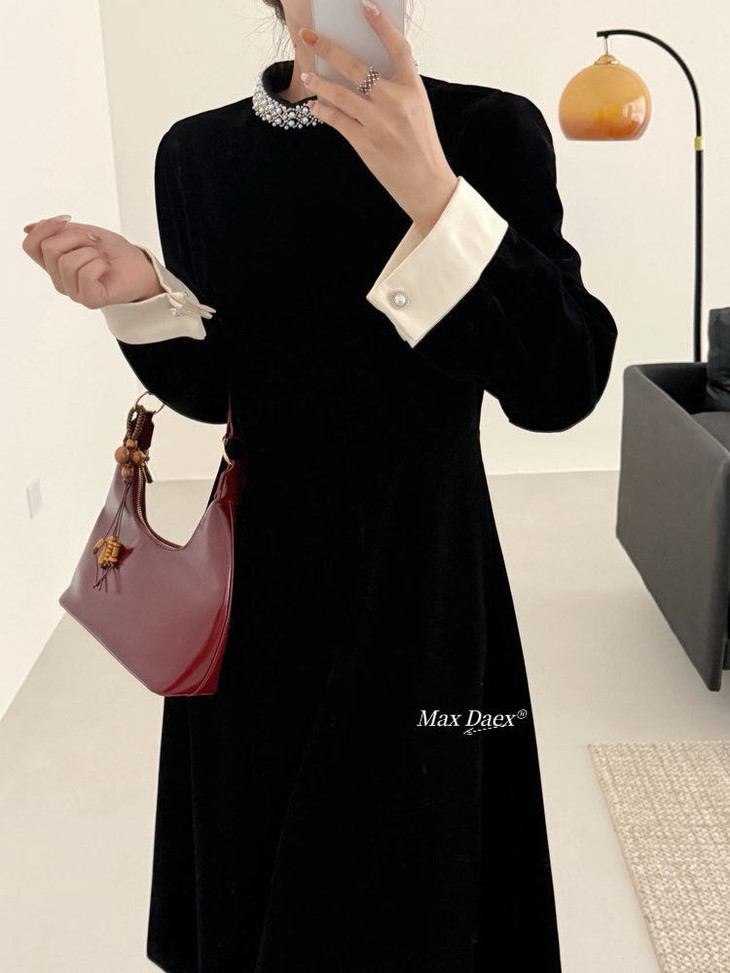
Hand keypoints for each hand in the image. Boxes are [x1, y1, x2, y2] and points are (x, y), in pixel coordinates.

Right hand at [21, 215, 162, 308]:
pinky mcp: (89, 299)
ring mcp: (73, 292)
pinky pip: (85, 274)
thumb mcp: (83, 233)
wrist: (140, 267)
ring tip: (102, 257)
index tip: (67, 219)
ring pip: (67, 262)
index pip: (30, 246)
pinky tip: (106, 267)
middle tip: (95, 243)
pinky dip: (99, 264)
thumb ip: (57, 231)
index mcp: (54, 264)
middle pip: (50, 249)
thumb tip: (28, 228)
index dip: (45, 227)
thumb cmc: (114, 253)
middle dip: (76, 237)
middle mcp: (59, 280)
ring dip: (91, 252)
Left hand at [298, 2, 457, 235]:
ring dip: (318, 81)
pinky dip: (323, 110)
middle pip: (356, 66)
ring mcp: (379, 123)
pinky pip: (337, 120)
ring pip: (340, 93)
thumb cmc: (421, 145)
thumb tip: (363, 70)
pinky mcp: (365, 143)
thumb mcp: (418, 109)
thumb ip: (397, 88)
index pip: (398, 48)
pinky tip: (314, 105)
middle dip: (328, 48)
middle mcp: (396, 102)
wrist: (427, 184)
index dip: (382, 25)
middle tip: (309, 37)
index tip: (365, 7)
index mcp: (414, 88)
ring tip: (306, 73)